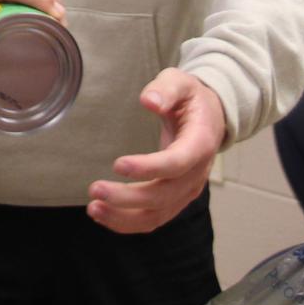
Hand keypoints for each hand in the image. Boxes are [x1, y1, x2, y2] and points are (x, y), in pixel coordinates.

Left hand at [87, 67, 226, 233]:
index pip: (177, 163)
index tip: (118, 165)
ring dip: (124, 216)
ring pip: (157, 214)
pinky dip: (128, 222)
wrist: (210, 117)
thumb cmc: (191, 99)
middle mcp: (196, 174)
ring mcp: (186, 190)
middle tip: (95, 188)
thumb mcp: (181, 82)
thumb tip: (149, 101)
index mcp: (200, 144)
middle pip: (163, 196)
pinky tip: (103, 214)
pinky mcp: (175, 199)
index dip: (148, 168)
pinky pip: (153, 218)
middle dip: (128, 198)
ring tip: (94, 208)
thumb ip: (166, 89)